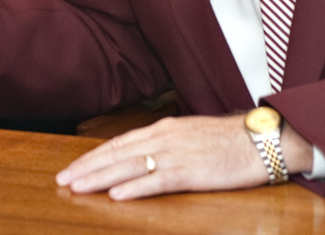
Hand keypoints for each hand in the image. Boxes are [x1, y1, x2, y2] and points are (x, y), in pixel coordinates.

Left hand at [55, 115, 267, 199]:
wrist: (262, 139)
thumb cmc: (230, 140)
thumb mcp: (191, 135)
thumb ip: (167, 143)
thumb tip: (144, 154)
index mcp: (165, 128)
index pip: (120, 143)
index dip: (93, 156)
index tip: (72, 168)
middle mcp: (166, 138)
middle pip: (118, 154)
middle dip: (87, 168)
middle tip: (62, 180)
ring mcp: (177, 154)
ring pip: (130, 167)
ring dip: (101, 178)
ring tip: (77, 188)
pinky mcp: (191, 172)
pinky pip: (157, 181)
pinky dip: (135, 188)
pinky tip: (117, 196)